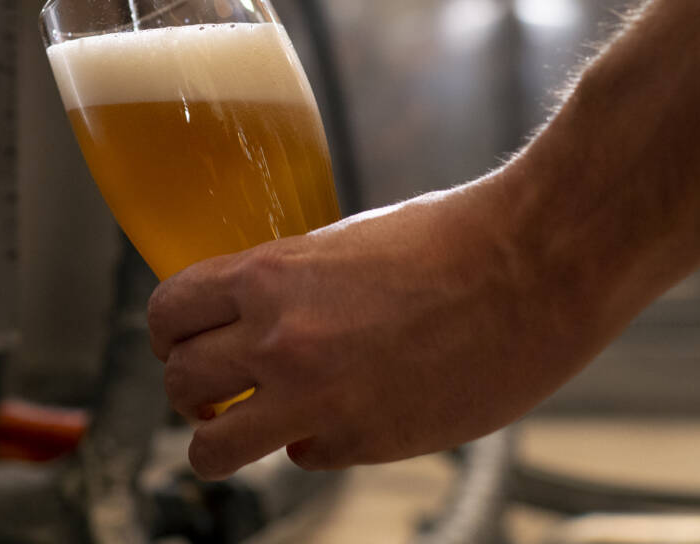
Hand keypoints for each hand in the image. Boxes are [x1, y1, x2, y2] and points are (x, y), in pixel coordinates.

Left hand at [147, 174, 620, 478]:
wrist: (532, 268)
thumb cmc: (450, 241)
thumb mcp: (341, 243)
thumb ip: (286, 284)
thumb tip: (251, 317)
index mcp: (269, 276)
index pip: (167, 314)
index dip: (171, 333)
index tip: (184, 343)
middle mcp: (279, 341)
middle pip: (179, 382)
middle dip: (191, 388)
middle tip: (215, 389)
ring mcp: (316, 399)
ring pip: (213, 448)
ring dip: (221, 440)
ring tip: (244, 429)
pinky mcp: (362, 443)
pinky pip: (301, 458)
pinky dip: (313, 445)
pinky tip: (346, 416)